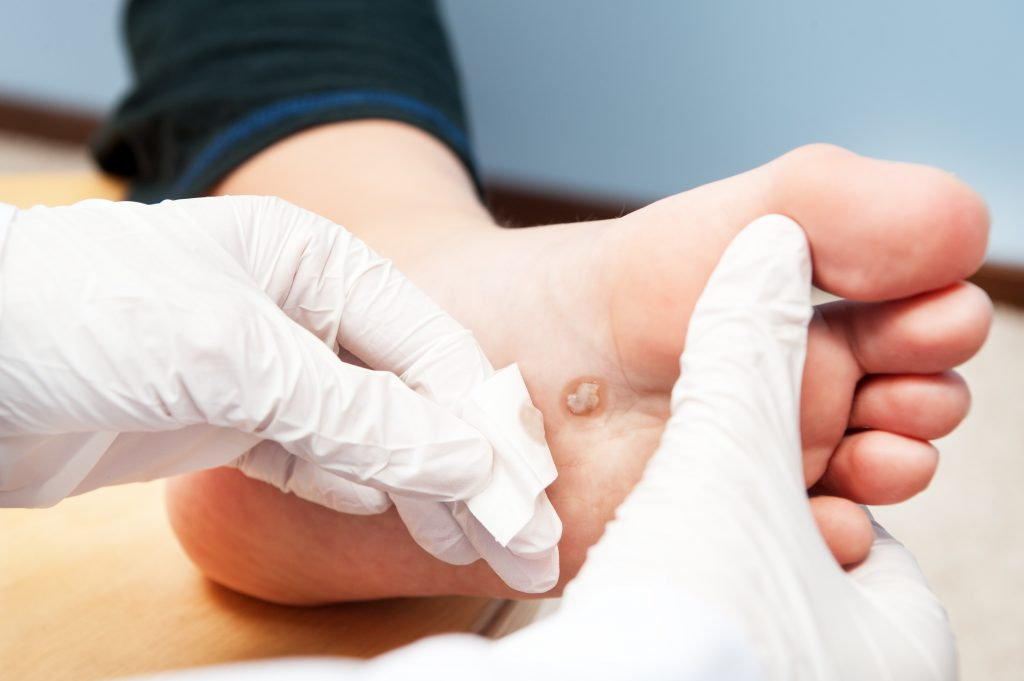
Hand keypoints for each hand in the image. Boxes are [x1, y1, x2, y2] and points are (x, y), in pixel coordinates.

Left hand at [0, 196, 558, 590]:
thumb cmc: (82, 317)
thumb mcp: (236, 358)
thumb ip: (356, 414)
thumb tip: (466, 462)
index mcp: (314, 260)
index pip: (429, 344)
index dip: (481, 419)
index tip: (524, 489)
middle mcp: (299, 309)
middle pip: (408, 392)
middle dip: (465, 462)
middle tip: (520, 534)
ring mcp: (261, 367)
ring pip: (368, 432)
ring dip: (420, 484)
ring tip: (478, 542)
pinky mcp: (226, 419)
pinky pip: (315, 456)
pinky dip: (357, 486)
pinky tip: (398, 514)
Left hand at [568, 215, 954, 679]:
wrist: (495, 381)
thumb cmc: (604, 293)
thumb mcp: (730, 219)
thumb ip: (844, 203)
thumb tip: (961, 234)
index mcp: (809, 315)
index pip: (918, 319)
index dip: (936, 321)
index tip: (924, 322)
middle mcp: (796, 393)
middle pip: (911, 404)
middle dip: (926, 397)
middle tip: (902, 390)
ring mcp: (764, 464)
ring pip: (872, 481)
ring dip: (895, 467)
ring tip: (872, 451)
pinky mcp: (727, 531)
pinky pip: (808, 553)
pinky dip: (830, 541)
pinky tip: (816, 518)